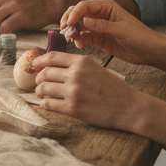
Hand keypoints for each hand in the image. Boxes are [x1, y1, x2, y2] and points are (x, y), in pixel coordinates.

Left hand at [31, 51, 146, 131]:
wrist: (130, 107)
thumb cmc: (113, 88)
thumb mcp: (95, 68)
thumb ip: (76, 65)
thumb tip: (52, 65)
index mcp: (81, 62)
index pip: (51, 57)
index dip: (39, 61)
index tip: (34, 65)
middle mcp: (76, 74)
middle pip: (44, 73)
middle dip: (38, 78)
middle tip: (39, 83)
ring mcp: (74, 91)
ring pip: (43, 88)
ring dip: (40, 92)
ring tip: (42, 94)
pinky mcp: (73, 108)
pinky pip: (49, 104)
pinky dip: (45, 104)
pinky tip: (48, 104)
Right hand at [59, 0, 159, 66]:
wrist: (149, 51)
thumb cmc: (139, 36)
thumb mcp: (121, 29)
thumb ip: (102, 25)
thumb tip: (84, 21)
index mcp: (106, 6)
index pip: (84, 6)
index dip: (74, 14)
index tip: (68, 24)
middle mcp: (99, 14)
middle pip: (77, 13)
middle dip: (68, 21)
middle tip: (64, 31)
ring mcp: (97, 26)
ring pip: (77, 25)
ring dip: (72, 32)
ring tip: (71, 40)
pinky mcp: (97, 38)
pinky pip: (82, 36)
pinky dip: (78, 40)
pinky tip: (79, 45)